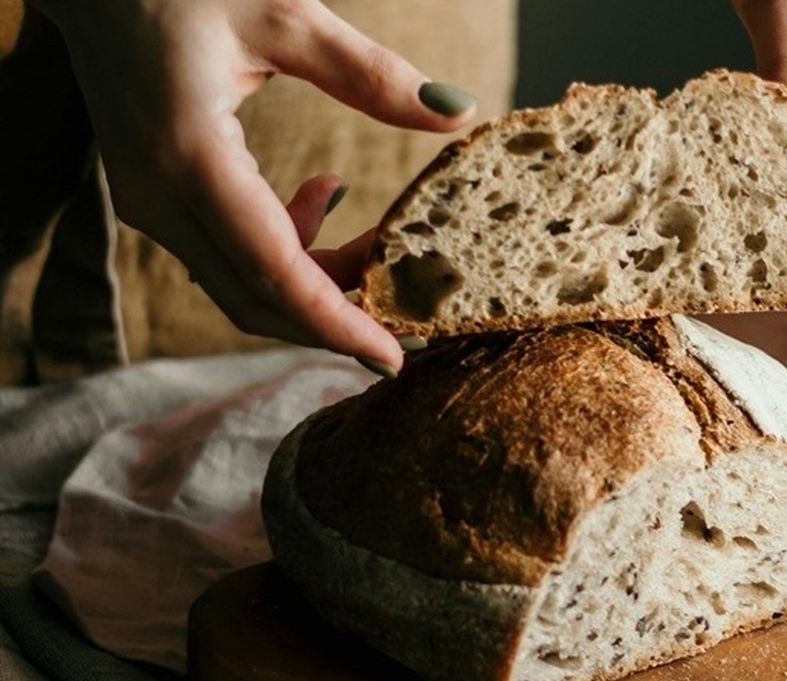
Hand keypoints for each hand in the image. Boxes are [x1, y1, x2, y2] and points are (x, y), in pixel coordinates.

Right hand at [30, 0, 478, 373]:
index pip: (273, 273)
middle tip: (409, 319)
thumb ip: (370, 74)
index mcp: (189, 156)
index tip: (393, 357)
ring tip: (379, 245)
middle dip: (335, 318)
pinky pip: (226, 252)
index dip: (336, 324)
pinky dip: (285, 248)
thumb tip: (456, 115)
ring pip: (241, 282)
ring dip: (316, 282)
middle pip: (255, 298)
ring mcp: (148, 202)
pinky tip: (325, 195)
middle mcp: (159, 196)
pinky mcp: (155, 196)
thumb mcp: (284, 12)